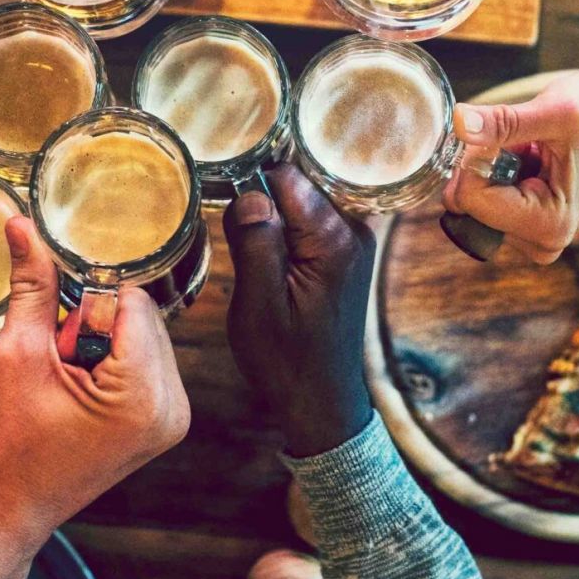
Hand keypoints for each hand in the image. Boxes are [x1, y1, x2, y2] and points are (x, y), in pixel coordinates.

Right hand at [0, 219, 189, 551]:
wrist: (6, 509)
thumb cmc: (5, 445)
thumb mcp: (17, 355)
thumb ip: (32, 285)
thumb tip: (23, 224)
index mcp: (143, 393)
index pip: (130, 299)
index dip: (86, 296)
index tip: (52, 315)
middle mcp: (173, 406)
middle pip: (141, 315)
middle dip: (94, 320)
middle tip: (54, 359)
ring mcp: (173, 418)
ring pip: (143, 335)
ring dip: (101, 340)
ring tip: (64, 379)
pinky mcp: (163, 423)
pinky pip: (144, 362)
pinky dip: (111, 360)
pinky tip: (78, 388)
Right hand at [223, 165, 376, 457]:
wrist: (322, 401)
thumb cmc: (287, 362)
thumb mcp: (259, 306)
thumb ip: (255, 243)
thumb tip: (250, 192)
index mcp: (334, 240)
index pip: (288, 176)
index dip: (251, 183)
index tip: (226, 201)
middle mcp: (353, 231)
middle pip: (297, 183)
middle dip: (262, 197)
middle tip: (235, 230)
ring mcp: (352, 240)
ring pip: (300, 200)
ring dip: (272, 216)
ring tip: (252, 251)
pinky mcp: (343, 252)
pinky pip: (308, 220)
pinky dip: (284, 230)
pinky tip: (267, 255)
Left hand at [442, 69, 578, 263]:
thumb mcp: (551, 111)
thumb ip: (503, 122)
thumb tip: (459, 122)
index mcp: (550, 224)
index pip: (472, 199)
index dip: (477, 158)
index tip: (507, 134)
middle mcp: (540, 241)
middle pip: (468, 204)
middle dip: (481, 164)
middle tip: (522, 143)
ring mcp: (528, 236)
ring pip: (469, 199)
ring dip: (488, 166)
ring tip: (530, 152)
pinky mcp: (519, 224)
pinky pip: (478, 197)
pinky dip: (492, 171)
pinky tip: (525, 160)